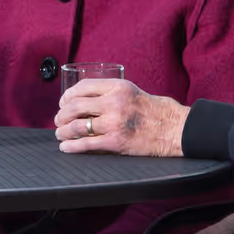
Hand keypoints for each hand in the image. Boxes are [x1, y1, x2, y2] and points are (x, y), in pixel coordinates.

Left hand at [55, 79, 188, 156]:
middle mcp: (114, 102)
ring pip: (77, 126)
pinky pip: (86, 144)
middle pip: (75, 106)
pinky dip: (72, 146)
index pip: (83, 87)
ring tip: (60, 134)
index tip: (63, 102)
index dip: (67, 95)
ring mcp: (115, 123)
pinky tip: (66, 147)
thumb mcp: (133, 91)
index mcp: (118, 87)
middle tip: (58, 120)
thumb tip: (84, 101)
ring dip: (63, 131)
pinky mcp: (116, 142)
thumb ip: (111, 93)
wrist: (176, 129)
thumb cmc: (156, 111)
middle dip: (61, 115)